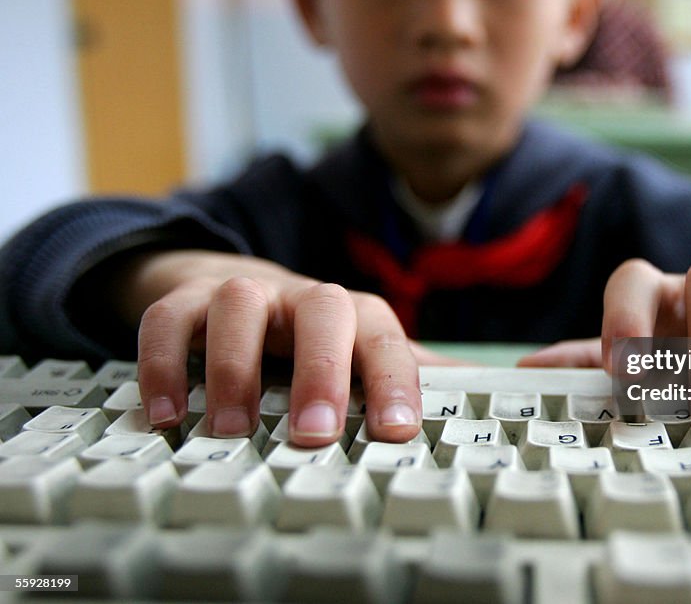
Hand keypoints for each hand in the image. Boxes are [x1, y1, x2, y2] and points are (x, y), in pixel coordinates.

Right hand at [113, 250, 424, 446]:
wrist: (249, 288)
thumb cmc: (323, 337)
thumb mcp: (371, 353)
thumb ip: (419, 373)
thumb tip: (497, 390)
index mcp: (358, 316)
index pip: (385, 340)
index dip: (393, 380)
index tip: (396, 431)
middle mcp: (305, 298)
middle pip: (322, 311)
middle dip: (320, 369)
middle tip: (314, 433)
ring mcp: (245, 294)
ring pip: (240, 306)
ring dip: (233, 367)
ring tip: (230, 431)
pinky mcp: (188, 299)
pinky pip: (168, 318)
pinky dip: (162, 363)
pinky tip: (166, 416)